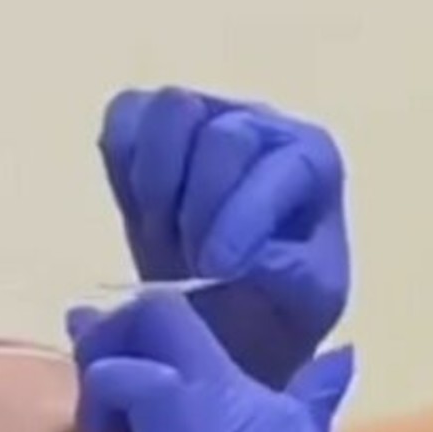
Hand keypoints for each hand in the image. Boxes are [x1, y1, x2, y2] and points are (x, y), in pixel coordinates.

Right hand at [99, 88, 348, 386]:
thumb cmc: (275, 306)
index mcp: (310, 156)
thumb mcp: (306, 306)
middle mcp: (258, 122)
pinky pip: (123, 121)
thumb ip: (295, 277)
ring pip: (166, 113)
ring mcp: (201, 115)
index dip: (238, 215)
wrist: (228, 318)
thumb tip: (255, 255)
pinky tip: (142, 214)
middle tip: (192, 262)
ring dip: (156, 186)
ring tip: (163, 235)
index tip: (218, 270)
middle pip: (218, 135)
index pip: (274, 162)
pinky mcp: (147, 122)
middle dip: (197, 208)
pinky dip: (124, 170)